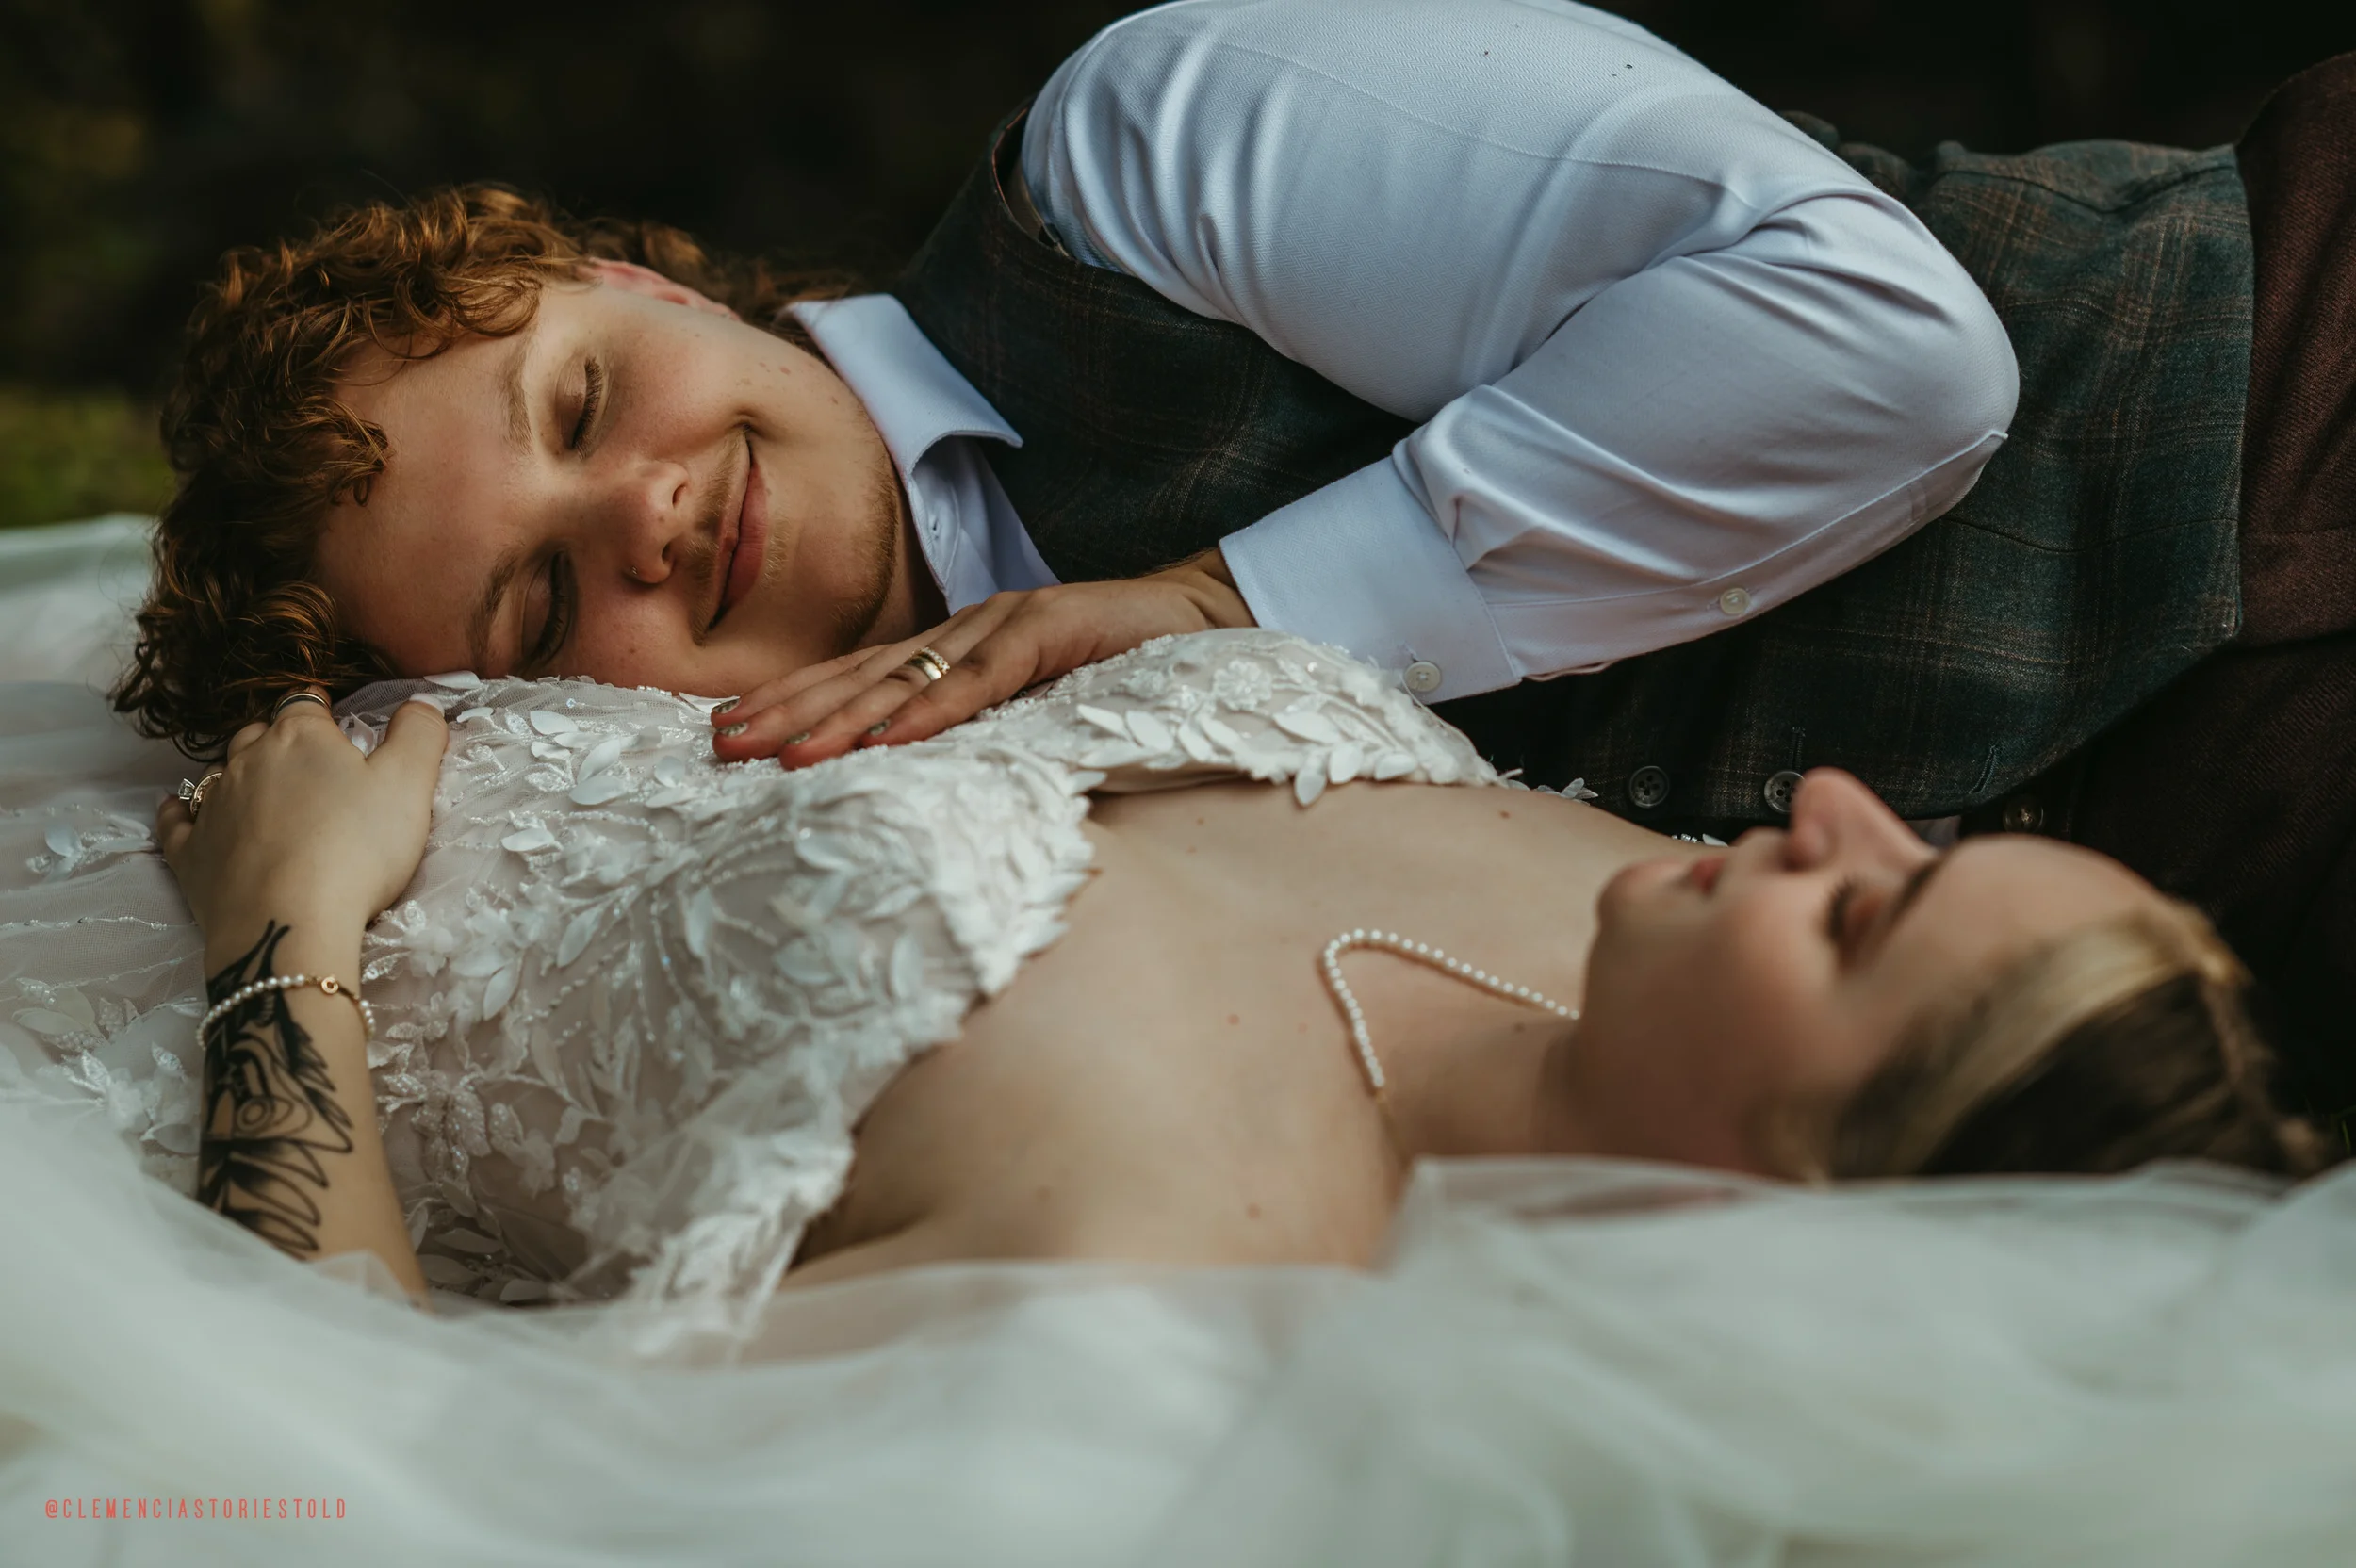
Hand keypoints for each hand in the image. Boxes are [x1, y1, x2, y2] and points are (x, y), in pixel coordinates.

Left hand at [156, 694, 448, 939]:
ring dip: (240, 775)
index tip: (335, 724)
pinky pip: (177, 821)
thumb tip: (422, 702)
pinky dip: (182, 813)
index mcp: (300, 736)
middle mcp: (247, 760)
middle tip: (308, 767)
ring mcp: (212, 806)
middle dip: (279, 741)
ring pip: (220, 773)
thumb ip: (419, 735)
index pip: (305, 703)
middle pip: (258, 734)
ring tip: (264, 793)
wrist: (289, 922)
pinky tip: (182, 811)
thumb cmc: (357, 849)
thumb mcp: (409, 785)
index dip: (321, 710)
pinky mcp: (190, 853)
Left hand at [713, 548, 1253, 766]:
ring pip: (908, 678)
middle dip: (787, 710)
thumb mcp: (1040, 714)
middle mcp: (967, 632)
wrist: (1215, 617)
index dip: (792, 704)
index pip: (859, 681)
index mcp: (958, 652)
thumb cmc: (1128, 675)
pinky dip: (934, 711)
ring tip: (777, 751)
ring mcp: (1006, 626)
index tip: (725, 734)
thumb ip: (983, 737)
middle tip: (720, 746)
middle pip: (862, 676)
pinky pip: (984, 681)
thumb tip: (911, 787)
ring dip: (839, 717)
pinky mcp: (1054, 630)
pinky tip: (885, 739)